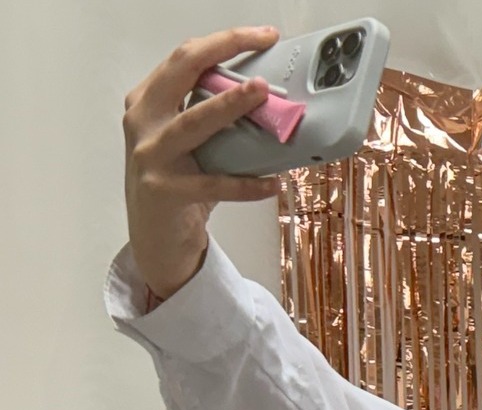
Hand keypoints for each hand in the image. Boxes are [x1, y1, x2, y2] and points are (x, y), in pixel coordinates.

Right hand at [122, 26, 281, 297]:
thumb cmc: (179, 181)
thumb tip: (272, 99)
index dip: (223, 41)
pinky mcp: (166, 191)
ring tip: (261, 93)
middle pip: (182, 72)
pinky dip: (247, 185)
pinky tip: (273, 184)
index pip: (184, 58)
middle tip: (263, 44)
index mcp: (148, 102)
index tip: (262, 35)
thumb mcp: (189, 141)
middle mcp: (143, 122)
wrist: (155, 237)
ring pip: (193, 122)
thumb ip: (213, 116)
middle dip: (223, 51)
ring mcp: (152, 156)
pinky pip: (214, 184)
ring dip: (229, 104)